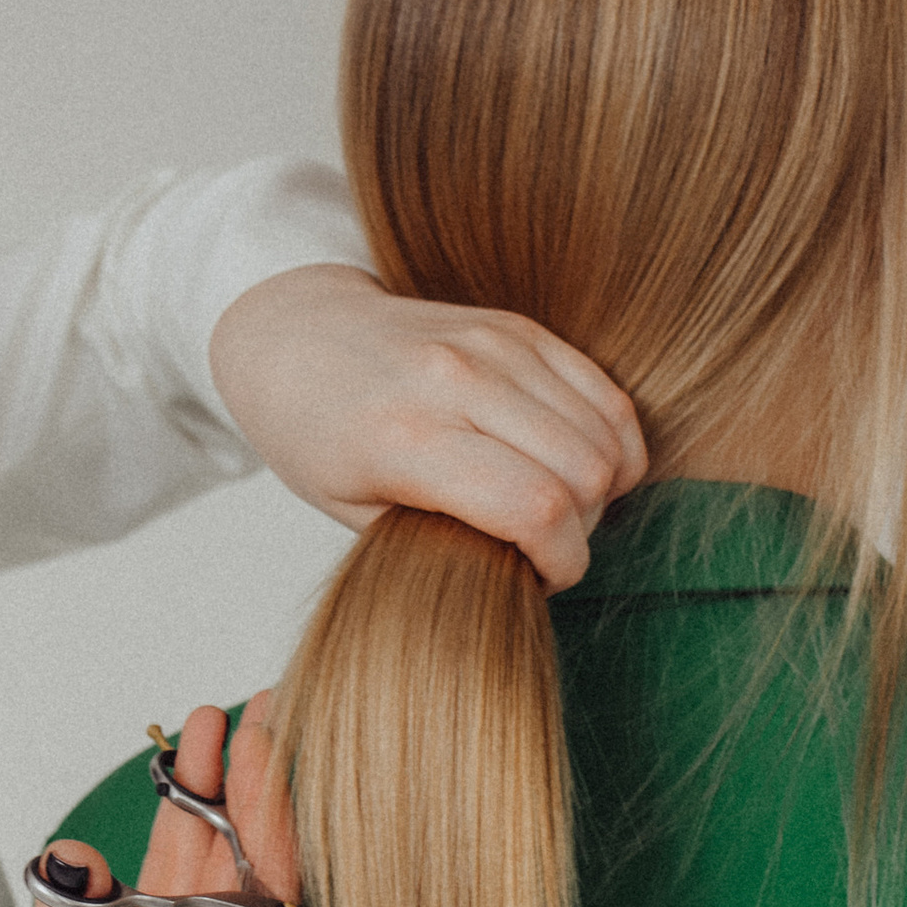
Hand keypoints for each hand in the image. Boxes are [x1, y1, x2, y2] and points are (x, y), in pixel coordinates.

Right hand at [0, 704, 292, 906]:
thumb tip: (72, 855)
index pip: (267, 891)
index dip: (268, 810)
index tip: (270, 739)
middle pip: (244, 878)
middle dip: (242, 793)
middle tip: (252, 709)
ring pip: (202, 884)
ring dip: (201, 810)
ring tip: (205, 729)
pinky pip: (163, 906)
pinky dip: (162, 852)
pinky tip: (169, 797)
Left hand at [209, 261, 644, 589]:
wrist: (295, 335)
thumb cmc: (315, 434)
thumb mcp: (354, 512)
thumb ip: (441, 540)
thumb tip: (523, 568)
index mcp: (408, 438)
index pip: (535, 509)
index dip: (563, 561)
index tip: (545, 578)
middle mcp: (458, 381)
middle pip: (584, 471)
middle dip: (581, 528)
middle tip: (543, 546)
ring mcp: (494, 345)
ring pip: (606, 431)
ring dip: (602, 486)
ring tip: (558, 508)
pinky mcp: (518, 328)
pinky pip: (604, 391)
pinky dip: (612, 440)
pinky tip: (582, 467)